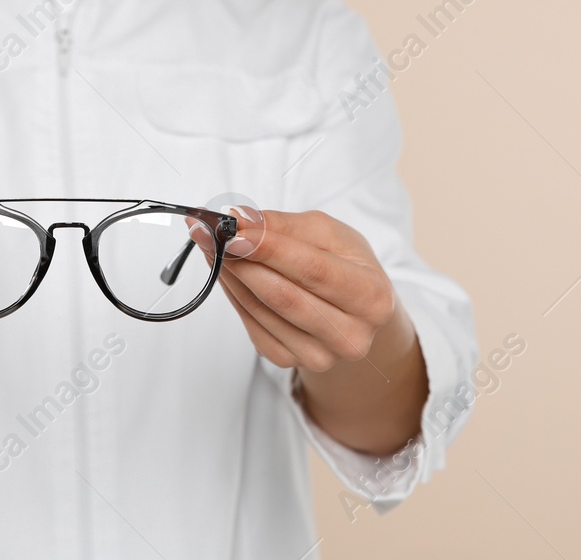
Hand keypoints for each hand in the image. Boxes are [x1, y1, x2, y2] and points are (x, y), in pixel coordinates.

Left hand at [203, 204, 426, 453]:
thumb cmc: (345, 267)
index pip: (314, 270)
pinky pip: (250, 323)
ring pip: (260, 310)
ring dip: (229, 273)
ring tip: (212, 244)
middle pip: (283, 296)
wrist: (355, 313)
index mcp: (371, 297)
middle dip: (240, 259)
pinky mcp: (288, 361)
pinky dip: (233, 293)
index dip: (270, 248)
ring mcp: (319, 355)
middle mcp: (350, 335)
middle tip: (209, 231)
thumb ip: (284, 226)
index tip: (234, 229)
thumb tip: (240, 220)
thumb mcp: (328, 234)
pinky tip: (227, 270)